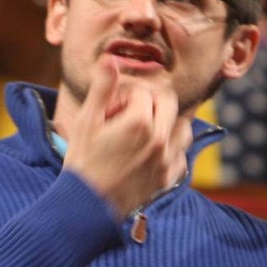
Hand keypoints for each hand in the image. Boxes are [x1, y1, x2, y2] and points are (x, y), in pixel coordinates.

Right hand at [62, 59, 190, 218]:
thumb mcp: (87, 121)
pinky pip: (182, 154)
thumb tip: (111, 59)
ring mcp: (167, 159)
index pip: (143, 91)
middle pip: (168, 101)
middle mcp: (160, 139)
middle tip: (128, 112)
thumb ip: (102, 88)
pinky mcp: (168, 177)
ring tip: (144, 129)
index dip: (124, 95)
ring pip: (183, 126)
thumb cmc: (83, 162)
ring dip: (167, 121)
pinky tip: (153, 151)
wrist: (87, 207)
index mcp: (140, 122)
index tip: (110, 109)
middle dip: (150, 100)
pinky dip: (172, 147)